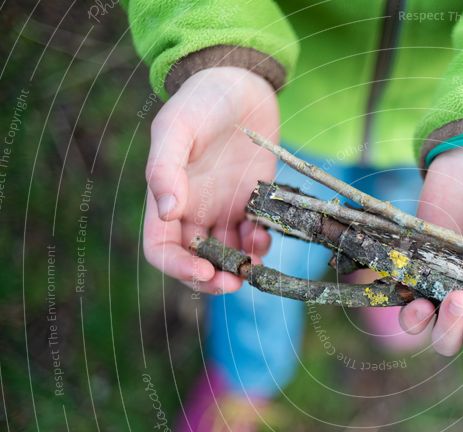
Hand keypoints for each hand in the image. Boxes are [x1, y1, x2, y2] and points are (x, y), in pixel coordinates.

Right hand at [143, 67, 277, 293]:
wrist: (241, 83)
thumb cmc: (202, 100)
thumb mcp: (177, 127)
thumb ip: (165, 168)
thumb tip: (166, 211)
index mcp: (166, 197)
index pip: (161, 249)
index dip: (179, 268)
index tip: (205, 272)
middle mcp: (193, 209)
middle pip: (195, 261)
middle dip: (213, 279)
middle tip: (236, 282)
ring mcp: (223, 208)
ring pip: (227, 254)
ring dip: (240, 266)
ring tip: (257, 261)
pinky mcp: (251, 201)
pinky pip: (253, 236)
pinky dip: (259, 245)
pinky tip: (266, 237)